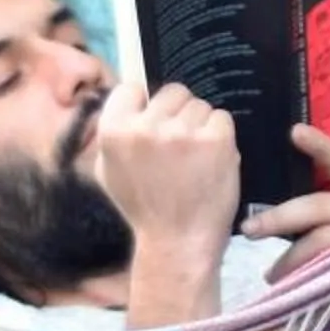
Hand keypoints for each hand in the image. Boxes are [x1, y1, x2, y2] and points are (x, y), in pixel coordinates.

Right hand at [90, 81, 239, 256]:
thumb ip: (113, 132)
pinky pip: (221, 118)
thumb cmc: (143, 208)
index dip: (145, 105)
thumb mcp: (108, 171)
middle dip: (178, 114)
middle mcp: (146, 127)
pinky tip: (211, 161)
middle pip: (172, 92)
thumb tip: (129, 98)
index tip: (153, 124)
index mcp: (113, 131)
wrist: (177, 241)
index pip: (132, 88)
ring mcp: (182, 132)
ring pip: (199, 105)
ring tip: (195, 159)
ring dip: (201, 126)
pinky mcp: (215, 140)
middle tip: (178, 148)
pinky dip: (220, 136)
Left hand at [245, 125, 329, 274]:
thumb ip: (328, 196)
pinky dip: (307, 275)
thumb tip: (279, 190)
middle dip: (280, 218)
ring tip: (270, 274)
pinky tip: (291, 284)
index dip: (320, 147)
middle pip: (319, 207)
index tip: (295, 132)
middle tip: (249, 229)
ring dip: (290, 258)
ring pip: (322, 241)